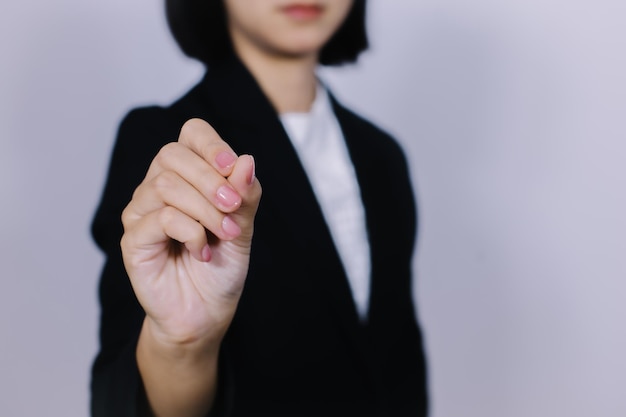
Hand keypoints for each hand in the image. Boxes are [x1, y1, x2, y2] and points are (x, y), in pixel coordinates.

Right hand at [120, 118, 260, 348]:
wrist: (207, 312)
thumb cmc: (222, 267)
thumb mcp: (243, 228)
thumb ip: (244, 196)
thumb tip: (246, 160)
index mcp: (187, 176)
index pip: (190, 134)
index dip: (212, 145)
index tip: (233, 167)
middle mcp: (158, 187)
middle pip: (172, 154)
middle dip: (210, 179)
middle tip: (234, 208)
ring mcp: (141, 212)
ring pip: (166, 184)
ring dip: (205, 210)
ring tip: (225, 235)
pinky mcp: (133, 239)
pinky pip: (160, 217)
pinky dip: (191, 232)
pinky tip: (202, 253)